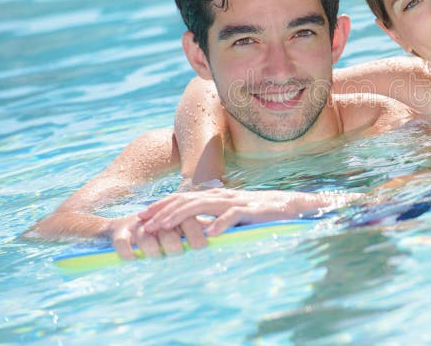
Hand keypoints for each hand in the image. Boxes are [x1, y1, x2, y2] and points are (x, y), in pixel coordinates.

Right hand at [107, 213, 206, 259]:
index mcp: (174, 216)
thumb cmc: (163, 232)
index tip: (201, 247)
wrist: (124, 228)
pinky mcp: (119, 233)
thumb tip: (226, 238)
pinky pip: (122, 242)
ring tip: (158, 258)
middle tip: (179, 254)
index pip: (186, 220)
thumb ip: (201, 230)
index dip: (194, 233)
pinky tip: (133, 259)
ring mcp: (137, 226)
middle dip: (173, 243)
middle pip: (166, 228)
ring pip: (145, 235)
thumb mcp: (182, 229)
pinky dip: (126, 251)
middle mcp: (156, 219)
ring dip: (151, 248)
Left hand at [139, 189, 356, 236]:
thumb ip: (210, 218)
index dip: (160, 205)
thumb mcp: (229, 214)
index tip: (140, 217)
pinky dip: (220, 224)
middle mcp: (221, 195)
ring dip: (181, 217)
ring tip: (165, 229)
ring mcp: (235, 201)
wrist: (289, 205)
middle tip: (143, 226)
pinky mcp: (251, 210)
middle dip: (162, 213)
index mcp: (215, 196)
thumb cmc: (258, 213)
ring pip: (202, 206)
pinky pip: (233, 216)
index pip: (181, 197)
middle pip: (186, 201)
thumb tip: (188, 230)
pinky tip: (209, 235)